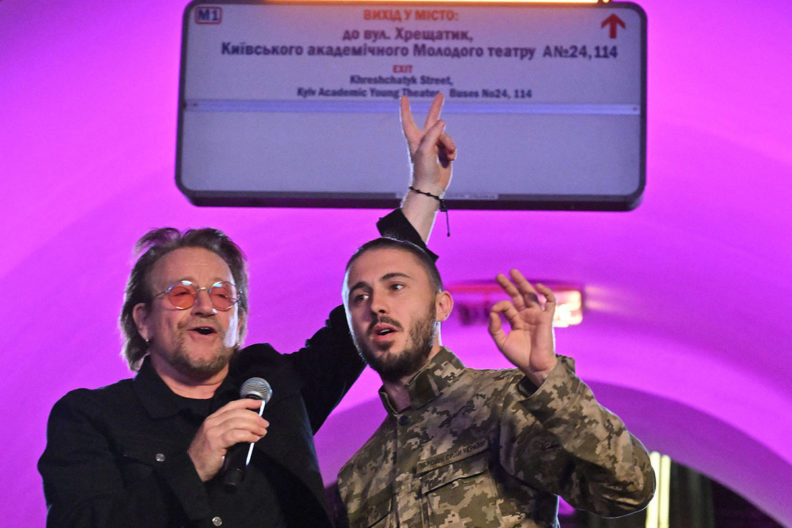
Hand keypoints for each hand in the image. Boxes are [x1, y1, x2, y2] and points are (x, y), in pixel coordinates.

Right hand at [187, 398, 268, 481]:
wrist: (192, 469)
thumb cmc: (206, 455)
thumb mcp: (216, 437)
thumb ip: (228, 429)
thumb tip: (250, 426)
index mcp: (212, 419)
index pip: (232, 405)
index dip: (247, 402)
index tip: (260, 403)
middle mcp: (212, 422)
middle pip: (238, 413)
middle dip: (254, 417)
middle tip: (264, 424)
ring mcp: (213, 432)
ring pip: (238, 422)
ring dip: (253, 426)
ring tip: (262, 432)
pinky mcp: (215, 442)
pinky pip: (236, 435)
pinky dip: (248, 435)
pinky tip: (254, 439)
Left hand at [401, 93, 455, 195]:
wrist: (431, 187)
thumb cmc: (423, 170)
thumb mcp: (426, 150)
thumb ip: (433, 133)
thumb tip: (442, 121)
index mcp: (415, 139)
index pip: (408, 120)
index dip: (406, 109)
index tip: (404, 97)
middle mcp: (424, 140)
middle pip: (431, 120)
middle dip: (436, 107)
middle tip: (441, 95)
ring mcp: (435, 146)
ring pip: (446, 136)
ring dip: (449, 144)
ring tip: (448, 155)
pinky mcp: (443, 153)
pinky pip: (452, 145)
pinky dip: (452, 151)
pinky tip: (450, 159)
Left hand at [488, 269, 557, 385]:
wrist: (535, 366)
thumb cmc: (520, 356)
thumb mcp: (502, 341)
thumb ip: (495, 326)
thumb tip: (492, 311)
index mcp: (517, 321)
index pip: (507, 306)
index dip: (499, 306)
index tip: (495, 311)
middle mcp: (527, 316)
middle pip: (518, 296)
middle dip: (509, 285)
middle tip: (498, 275)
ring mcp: (537, 316)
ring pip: (531, 295)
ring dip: (522, 283)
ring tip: (513, 272)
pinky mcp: (547, 318)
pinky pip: (550, 302)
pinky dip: (546, 293)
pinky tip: (538, 286)